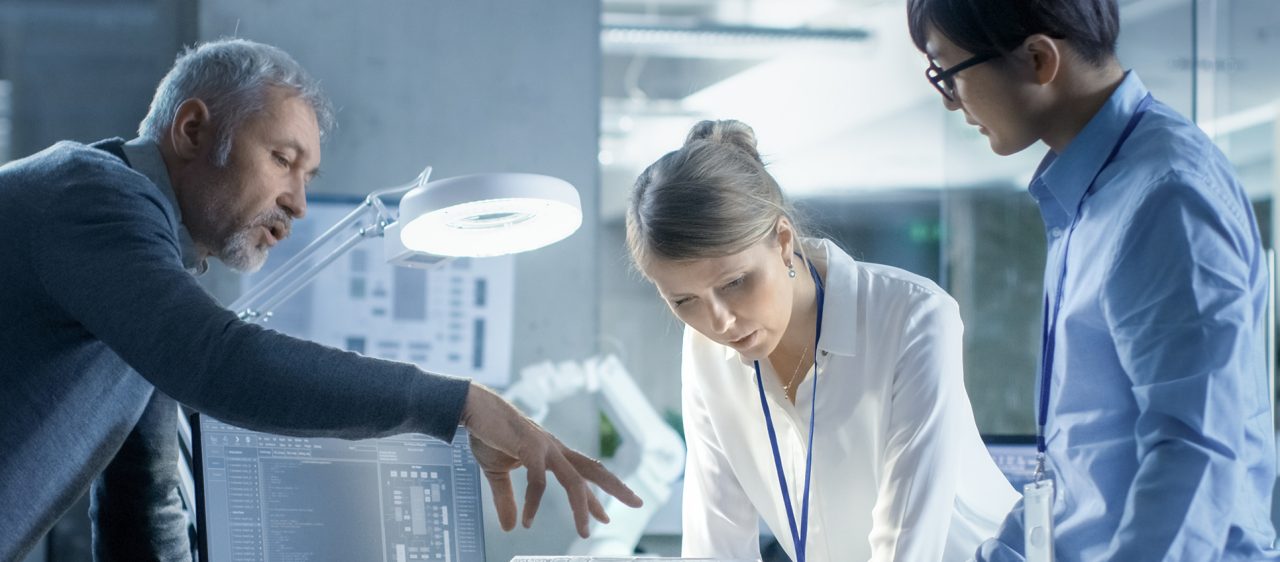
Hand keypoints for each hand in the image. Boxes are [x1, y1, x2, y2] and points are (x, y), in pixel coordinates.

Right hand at [461, 382, 643, 537]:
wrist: (472, 408)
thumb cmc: (488, 434)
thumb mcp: (498, 472)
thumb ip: (506, 499)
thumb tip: (511, 526)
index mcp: (551, 452)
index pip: (581, 476)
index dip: (594, 497)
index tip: (606, 515)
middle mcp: (555, 448)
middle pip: (593, 469)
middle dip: (616, 487)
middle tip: (637, 502)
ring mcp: (545, 447)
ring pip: (575, 479)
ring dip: (582, 507)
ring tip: (585, 531)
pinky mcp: (530, 447)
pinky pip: (538, 481)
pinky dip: (534, 503)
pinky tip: (528, 520)